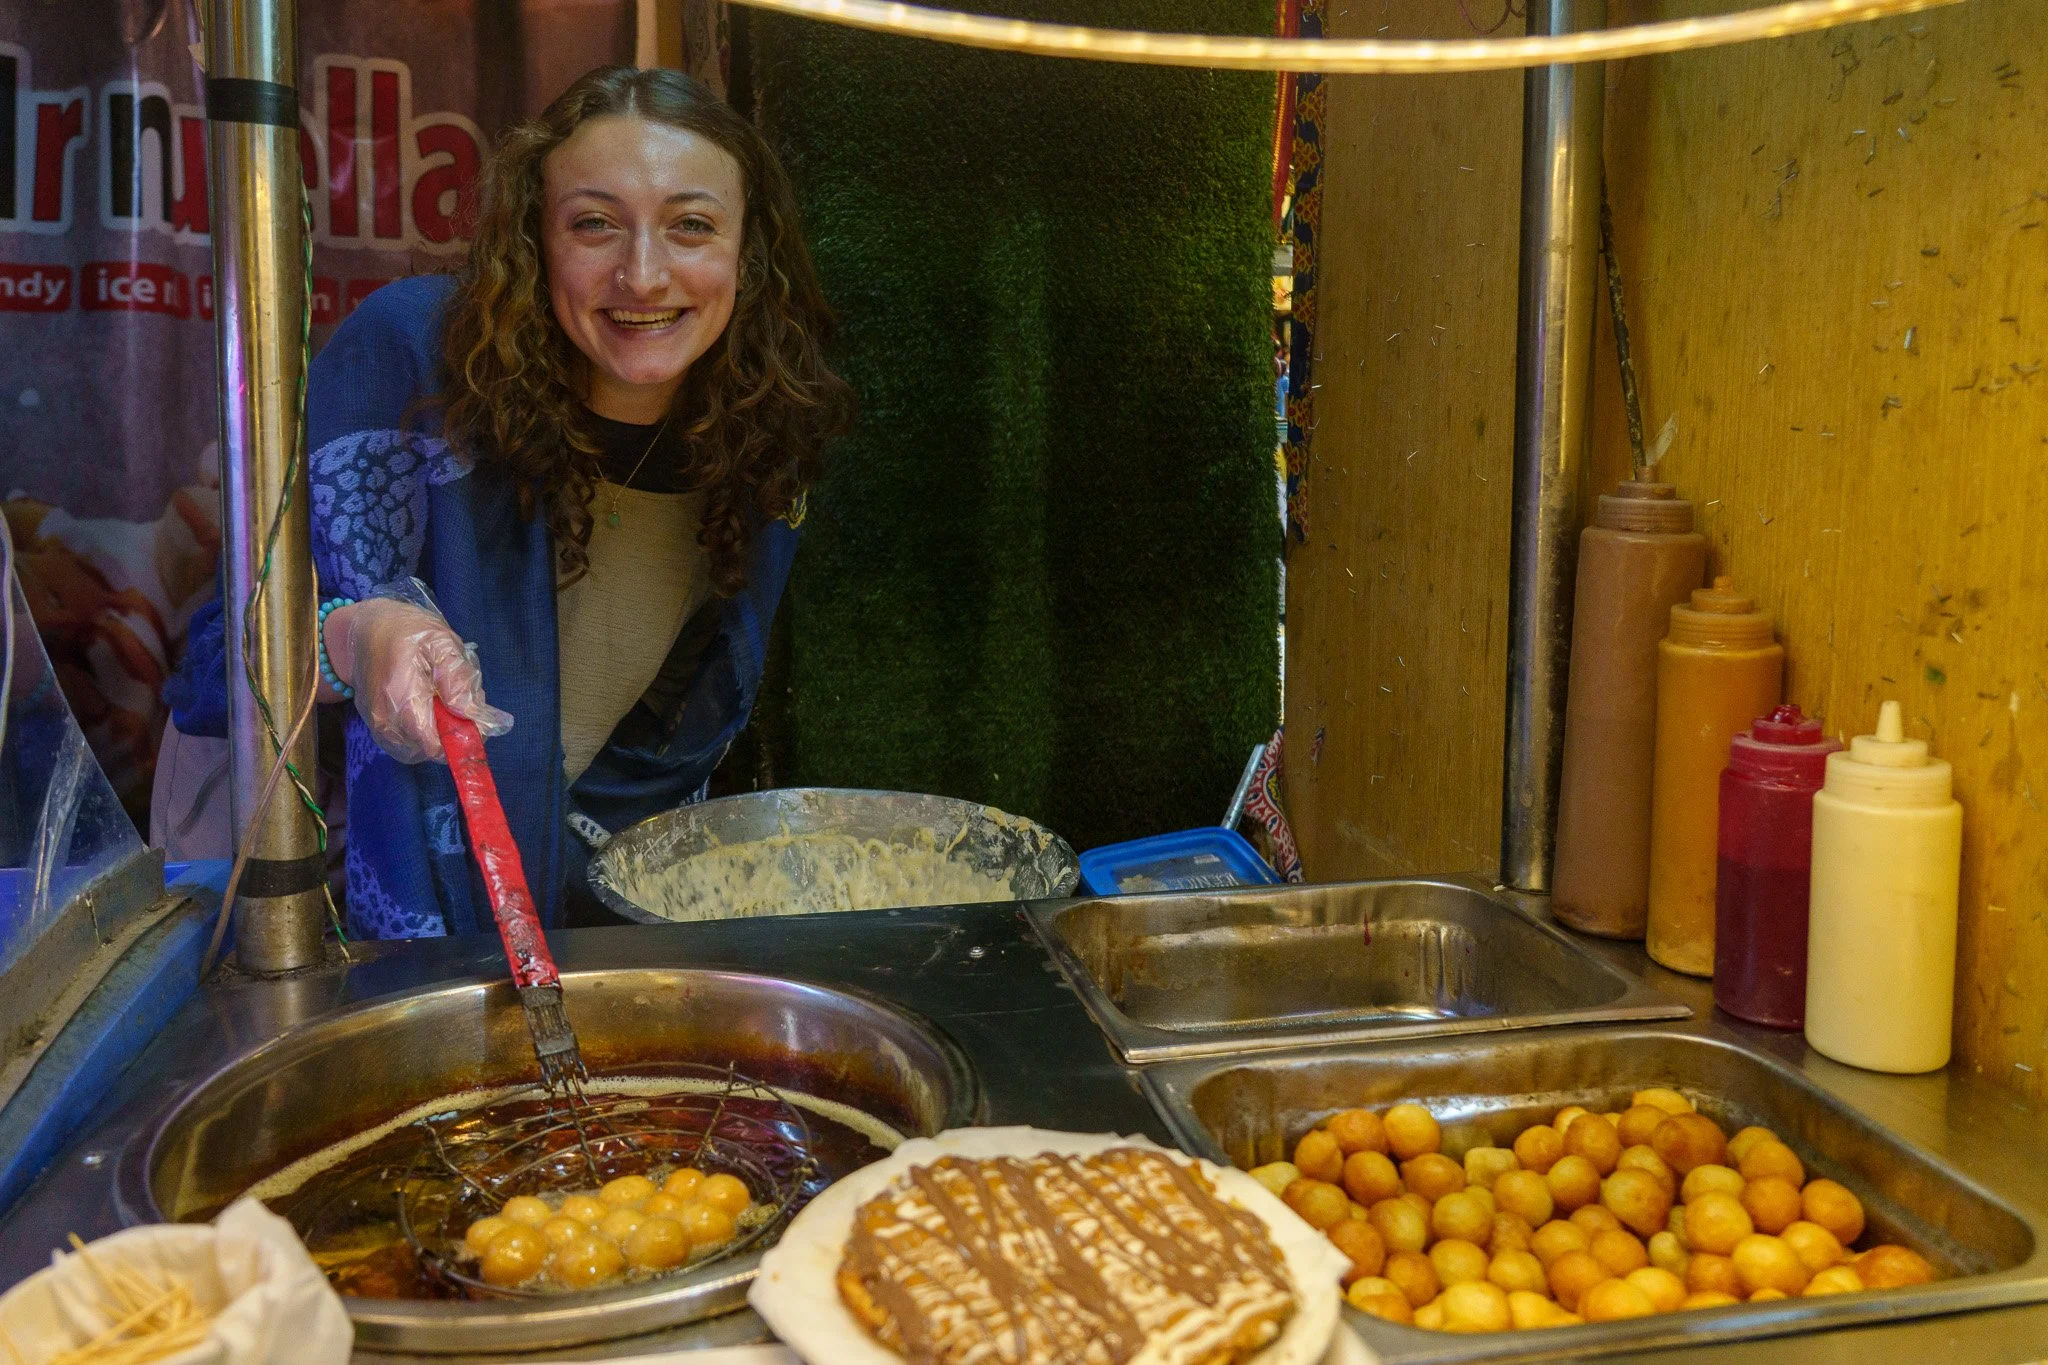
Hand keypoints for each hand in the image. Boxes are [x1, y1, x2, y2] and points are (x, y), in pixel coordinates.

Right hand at [322, 580, 512, 763]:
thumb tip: (471, 714)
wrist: (364, 629)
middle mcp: (383, 718)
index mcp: (401, 696)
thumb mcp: (441, 642)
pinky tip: (427, 710)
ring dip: (435, 737)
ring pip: (416, 752)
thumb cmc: (406, 631)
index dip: (460, 738)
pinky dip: (421, 736)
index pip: (433, 744)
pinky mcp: (373, 726)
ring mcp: (375, 725)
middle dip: (450, 735)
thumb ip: (458, 678)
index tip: (475, 719)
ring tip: (441, 704)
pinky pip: (403, 746)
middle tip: (459, 704)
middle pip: (427, 751)